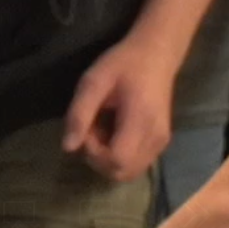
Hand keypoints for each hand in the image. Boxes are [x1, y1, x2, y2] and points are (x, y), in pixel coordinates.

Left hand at [63, 35, 179, 182]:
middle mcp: (156, 138)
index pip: (117, 161)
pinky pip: (136, 164)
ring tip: (101, 130)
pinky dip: (119, 156)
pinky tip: (113, 132)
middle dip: (98, 159)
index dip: (94, 153)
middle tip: (91, 130)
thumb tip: (68, 147)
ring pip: (128, 172)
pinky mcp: (160, 143)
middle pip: (122, 172)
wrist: (156, 55)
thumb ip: (79, 114)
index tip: (87, 129)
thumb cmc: (123, 64)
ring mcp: (161, 143)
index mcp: (141, 121)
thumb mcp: (93, 81)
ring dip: (107, 159)